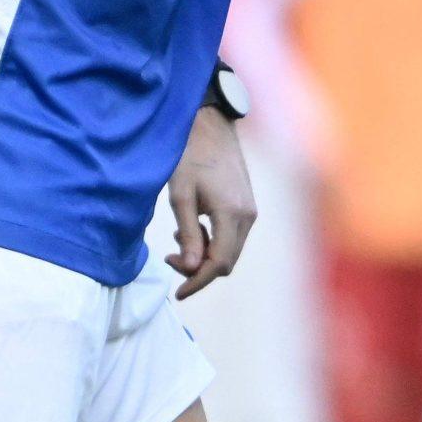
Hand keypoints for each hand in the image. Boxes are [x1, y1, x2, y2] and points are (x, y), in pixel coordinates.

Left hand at [166, 106, 257, 299]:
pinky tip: (193, 228)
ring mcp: (251, 210)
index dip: (197, 282)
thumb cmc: (189, 157)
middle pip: (227, 261)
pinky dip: (213, 242)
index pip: (218, 263)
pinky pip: (233, 236)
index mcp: (231, 214)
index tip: (177, 293)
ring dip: (205, 255)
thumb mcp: (180, 196)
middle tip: (170, 258)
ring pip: (230, 250)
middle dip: (199, 269)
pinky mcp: (247, 205)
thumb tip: (191, 269)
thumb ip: (187, 234)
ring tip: (176, 241)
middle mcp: (247, 215)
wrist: (210, 127)